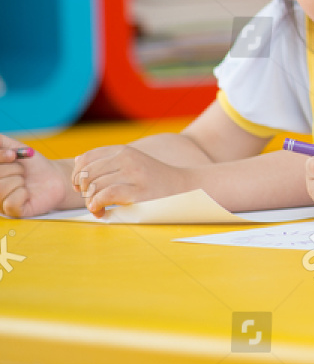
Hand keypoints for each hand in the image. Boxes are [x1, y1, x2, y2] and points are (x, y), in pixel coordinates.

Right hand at [0, 136, 74, 217]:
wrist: (54, 177)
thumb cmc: (31, 164)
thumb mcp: (13, 147)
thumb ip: (0, 141)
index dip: (2, 156)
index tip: (14, 154)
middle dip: (14, 169)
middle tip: (22, 172)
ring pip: (1, 188)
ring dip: (19, 180)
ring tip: (24, 182)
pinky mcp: (12, 213)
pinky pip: (11, 202)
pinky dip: (23, 194)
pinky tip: (27, 193)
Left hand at [71, 145, 191, 216]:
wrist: (186, 187)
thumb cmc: (155, 180)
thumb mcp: (133, 163)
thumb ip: (106, 162)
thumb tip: (77, 162)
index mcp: (124, 151)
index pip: (86, 158)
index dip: (77, 174)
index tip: (81, 187)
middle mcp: (127, 158)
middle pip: (87, 173)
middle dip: (82, 190)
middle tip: (90, 200)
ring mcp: (133, 174)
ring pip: (94, 186)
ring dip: (89, 201)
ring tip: (97, 208)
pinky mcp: (137, 192)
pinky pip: (104, 196)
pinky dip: (96, 205)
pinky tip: (101, 212)